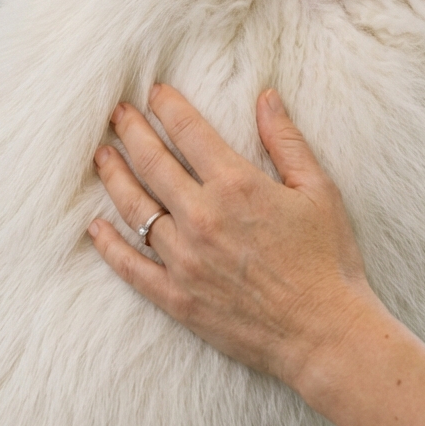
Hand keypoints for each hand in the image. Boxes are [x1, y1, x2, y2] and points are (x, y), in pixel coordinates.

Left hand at [89, 85, 373, 388]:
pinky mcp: (177, 297)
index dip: (168, 107)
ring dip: (114, 177)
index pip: (189, 132)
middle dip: (132, 132)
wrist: (324, 333)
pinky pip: (132, 267)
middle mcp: (202, 217)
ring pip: (135, 209)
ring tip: (101, 156)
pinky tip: (96, 227)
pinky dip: (109, 246)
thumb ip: (286, 140)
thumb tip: (266, 96)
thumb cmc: (328, 259)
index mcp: (236, 185)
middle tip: (117, 113)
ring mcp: (184, 259)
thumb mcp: (318, 189)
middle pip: (153, 163)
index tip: (154, 92)